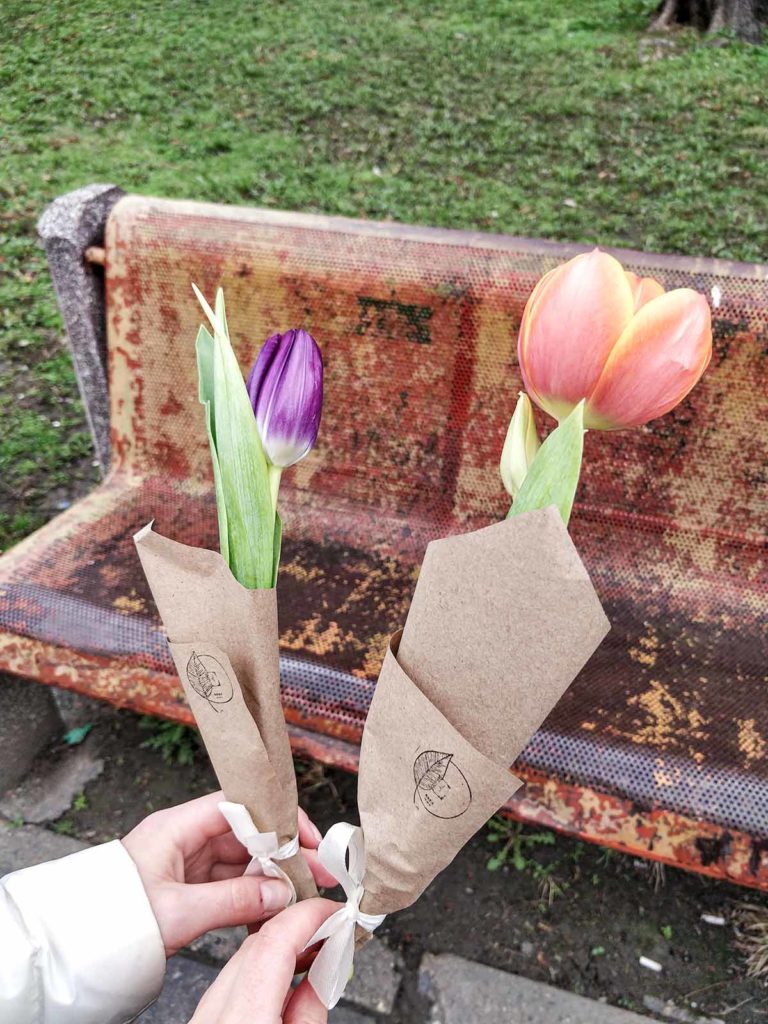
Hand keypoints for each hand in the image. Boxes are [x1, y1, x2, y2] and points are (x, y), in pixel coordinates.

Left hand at [122, 791, 335, 954]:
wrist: (79, 947)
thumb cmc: (116, 918)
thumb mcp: (177, 911)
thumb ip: (233, 900)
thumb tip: (280, 894)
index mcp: (178, 826)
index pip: (240, 807)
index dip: (277, 818)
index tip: (307, 838)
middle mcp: (187, 838)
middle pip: (248, 835)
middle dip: (285, 853)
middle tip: (320, 871)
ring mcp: (189, 863)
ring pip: (243, 862)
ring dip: (273, 877)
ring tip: (305, 893)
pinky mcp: (189, 888)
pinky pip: (231, 885)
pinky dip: (254, 896)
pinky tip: (274, 908)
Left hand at [190, 898, 338, 1023]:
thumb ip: (309, 1014)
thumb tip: (323, 976)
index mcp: (240, 1019)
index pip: (273, 942)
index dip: (308, 915)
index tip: (333, 911)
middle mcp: (211, 1013)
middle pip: (256, 944)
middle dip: (297, 922)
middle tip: (329, 920)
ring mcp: (202, 1015)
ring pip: (242, 956)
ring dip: (279, 940)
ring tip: (314, 941)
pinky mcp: (202, 1019)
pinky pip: (231, 978)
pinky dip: (261, 964)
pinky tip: (284, 968)